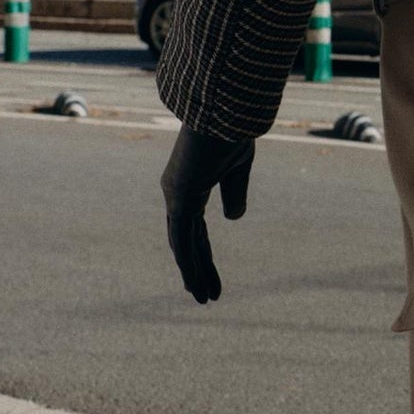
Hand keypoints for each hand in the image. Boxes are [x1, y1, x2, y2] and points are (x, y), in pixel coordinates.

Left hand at [162, 125, 255, 304]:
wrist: (223, 113)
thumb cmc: (230, 132)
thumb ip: (234, 194)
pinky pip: (182, 238)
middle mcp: (178, 194)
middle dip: (198, 270)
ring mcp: (176, 197)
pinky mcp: (180, 199)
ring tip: (203, 299)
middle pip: (188, 242)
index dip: (203, 255)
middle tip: (206, 296)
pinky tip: (193, 282)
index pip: (195, 230)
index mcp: (190, 187)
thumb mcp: (238, 168)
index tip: (210, 276)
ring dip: (193, 274)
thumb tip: (231, 219)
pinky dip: (188, 263)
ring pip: (183, 246)